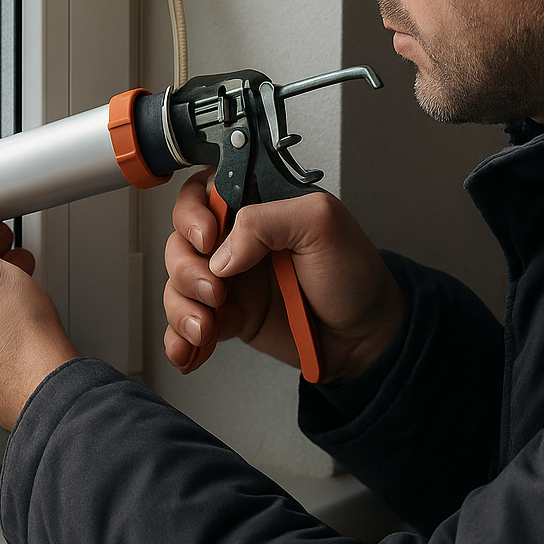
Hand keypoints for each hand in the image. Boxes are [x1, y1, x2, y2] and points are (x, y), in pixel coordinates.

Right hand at [163, 169, 403, 382]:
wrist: (365, 337)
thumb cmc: (353, 275)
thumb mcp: (322, 225)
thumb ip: (267, 221)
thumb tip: (221, 252)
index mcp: (258, 208)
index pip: (202, 193)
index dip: (192, 213)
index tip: (207, 238)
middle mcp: (238, 241)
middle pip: (180, 242)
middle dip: (185, 268)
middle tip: (215, 290)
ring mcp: (230, 281)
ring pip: (178, 284)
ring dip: (182, 306)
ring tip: (207, 326)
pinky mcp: (229, 316)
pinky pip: (188, 323)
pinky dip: (179, 339)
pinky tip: (189, 350)